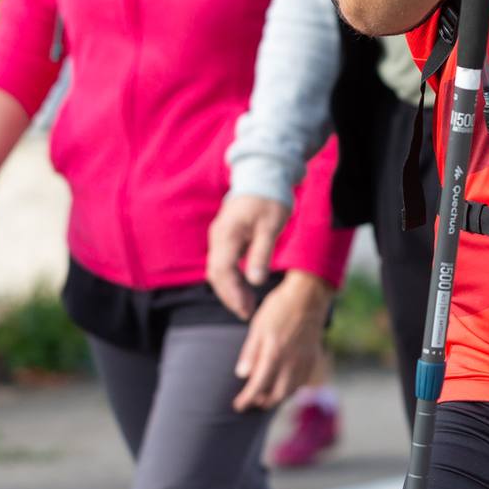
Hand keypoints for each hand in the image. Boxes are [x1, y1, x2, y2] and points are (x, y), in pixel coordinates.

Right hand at [206, 192, 290, 319]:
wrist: (263, 174)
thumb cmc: (270, 199)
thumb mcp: (272, 226)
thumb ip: (262, 252)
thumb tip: (256, 281)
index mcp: (228, 234)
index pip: (222, 270)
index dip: (231, 293)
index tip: (245, 309)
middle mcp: (218, 236)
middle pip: (216, 274)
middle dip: (230, 296)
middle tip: (246, 313)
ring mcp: (219, 237)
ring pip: (218, 270)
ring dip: (230, 289)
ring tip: (247, 306)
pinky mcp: (225, 237)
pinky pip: (223, 263)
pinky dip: (232, 278)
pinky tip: (245, 288)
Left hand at [232, 271, 334, 411]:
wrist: (308, 296)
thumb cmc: (279, 308)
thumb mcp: (258, 326)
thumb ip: (250, 352)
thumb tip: (242, 375)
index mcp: (274, 355)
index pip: (257, 388)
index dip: (246, 400)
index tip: (238, 405)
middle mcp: (291, 363)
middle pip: (276, 396)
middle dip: (262, 402)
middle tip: (251, 400)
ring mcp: (304, 362)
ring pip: (291, 392)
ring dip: (277, 397)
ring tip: (266, 393)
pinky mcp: (313, 358)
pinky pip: (302, 382)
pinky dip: (290, 388)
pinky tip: (283, 382)